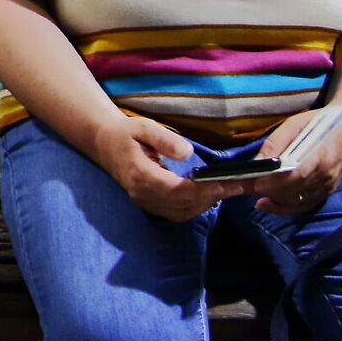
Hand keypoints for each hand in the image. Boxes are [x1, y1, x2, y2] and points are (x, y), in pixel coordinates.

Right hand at [92, 113, 252, 222]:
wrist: (104, 143)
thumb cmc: (125, 133)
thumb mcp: (143, 127)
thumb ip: (165, 139)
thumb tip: (188, 153)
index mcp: (141, 175)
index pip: (177, 190)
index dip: (203, 189)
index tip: (226, 182)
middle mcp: (142, 194)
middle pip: (183, 204)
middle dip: (212, 196)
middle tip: (237, 186)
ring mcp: (144, 201)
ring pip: (181, 212)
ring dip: (205, 204)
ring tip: (227, 191)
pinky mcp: (149, 203)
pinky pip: (175, 213)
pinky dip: (194, 207)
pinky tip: (209, 196)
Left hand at [249, 103, 341, 214]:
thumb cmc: (323, 121)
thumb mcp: (297, 124)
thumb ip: (276, 144)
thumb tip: (255, 163)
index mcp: (320, 158)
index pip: (291, 177)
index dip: (270, 182)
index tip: (250, 182)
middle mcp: (326, 177)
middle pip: (290, 192)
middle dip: (264, 190)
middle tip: (240, 188)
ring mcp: (328, 187)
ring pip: (295, 202)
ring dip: (272, 200)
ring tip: (251, 194)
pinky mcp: (327, 191)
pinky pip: (303, 205)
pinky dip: (283, 207)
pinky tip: (266, 203)